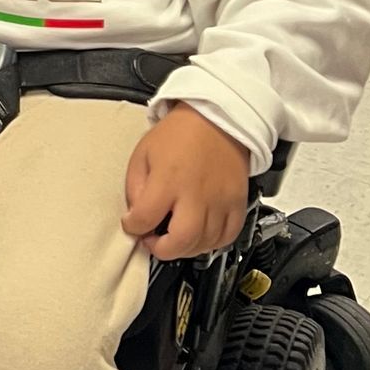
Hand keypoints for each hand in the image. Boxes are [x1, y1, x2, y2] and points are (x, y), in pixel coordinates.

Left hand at [122, 106, 250, 259]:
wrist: (216, 119)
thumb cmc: (180, 133)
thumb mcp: (143, 154)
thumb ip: (135, 188)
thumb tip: (136, 215)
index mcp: (168, 180)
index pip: (145, 219)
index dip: (133, 228)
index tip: (132, 224)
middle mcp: (196, 194)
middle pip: (181, 241)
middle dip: (162, 249)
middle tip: (153, 240)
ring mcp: (220, 201)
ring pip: (205, 244)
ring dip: (185, 248)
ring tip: (174, 235)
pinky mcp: (237, 203)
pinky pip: (228, 237)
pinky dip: (212, 243)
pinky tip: (199, 235)